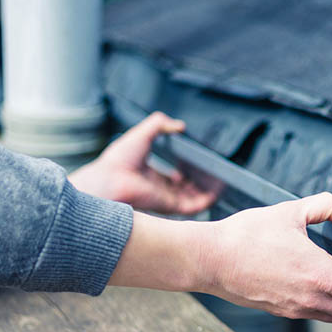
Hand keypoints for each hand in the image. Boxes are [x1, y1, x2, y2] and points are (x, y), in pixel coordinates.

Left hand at [68, 112, 216, 214]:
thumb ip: (160, 124)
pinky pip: (194, 207)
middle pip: (184, 190)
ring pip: (192, 199)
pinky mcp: (170, 206)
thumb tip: (179, 125)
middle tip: (213, 175)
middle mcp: (159, 189)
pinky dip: (207, 200)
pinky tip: (216, 191)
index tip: (198, 165)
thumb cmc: (119, 159)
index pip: (172, 178)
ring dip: (207, 192)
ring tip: (221, 182)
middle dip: (199, 184)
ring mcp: (165, 199)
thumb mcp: (143, 133)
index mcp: (150, 175)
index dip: (186, 172)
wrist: (110, 179)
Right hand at [112, 192, 331, 323]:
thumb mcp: (289, 211)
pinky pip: (316, 315)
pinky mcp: (282, 312)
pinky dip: (328, 306)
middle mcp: (311, 297)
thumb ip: (326, 207)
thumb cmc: (246, 236)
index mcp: (319, 273)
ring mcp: (296, 308)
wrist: (209, 260)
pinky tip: (322, 286)